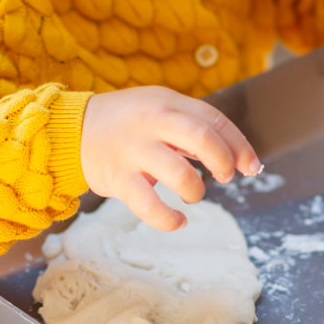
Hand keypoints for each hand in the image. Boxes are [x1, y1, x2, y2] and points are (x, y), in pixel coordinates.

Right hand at [80, 87, 261, 230]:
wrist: (73, 130)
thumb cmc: (126, 123)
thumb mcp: (158, 109)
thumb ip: (192, 128)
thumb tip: (236, 157)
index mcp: (167, 102)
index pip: (214, 120)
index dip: (239, 145)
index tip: (250, 167)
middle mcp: (151, 122)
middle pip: (201, 138)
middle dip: (223, 161)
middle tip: (224, 176)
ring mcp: (133, 150)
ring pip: (179, 174)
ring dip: (195, 190)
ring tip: (193, 195)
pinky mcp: (117, 178)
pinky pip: (149, 205)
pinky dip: (169, 219)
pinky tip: (178, 221)